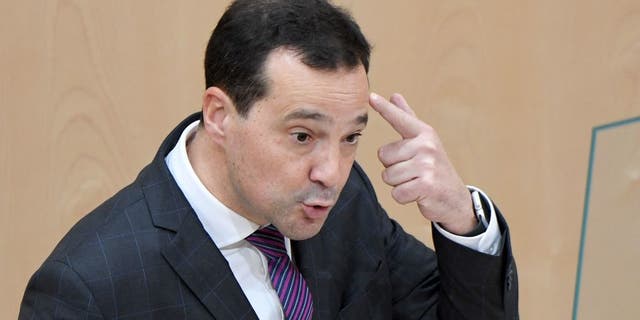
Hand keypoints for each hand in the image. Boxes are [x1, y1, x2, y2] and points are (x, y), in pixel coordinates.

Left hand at [369, 92, 476, 234]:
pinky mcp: (426, 185)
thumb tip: (395, 95)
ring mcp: (427, 165)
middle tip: (413, 171)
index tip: (371, 96)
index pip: (399, 119)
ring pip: (388, 176)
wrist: (455, 198)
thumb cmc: (434, 167)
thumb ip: (407, 118)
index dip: (384, 108)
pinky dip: (403, 197)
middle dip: (393, 167)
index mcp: (424, 133)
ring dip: (398, 183)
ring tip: (415, 181)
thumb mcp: (424, 141)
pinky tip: (417, 193)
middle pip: (384, 156)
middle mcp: (426, 146)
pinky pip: (396, 193)